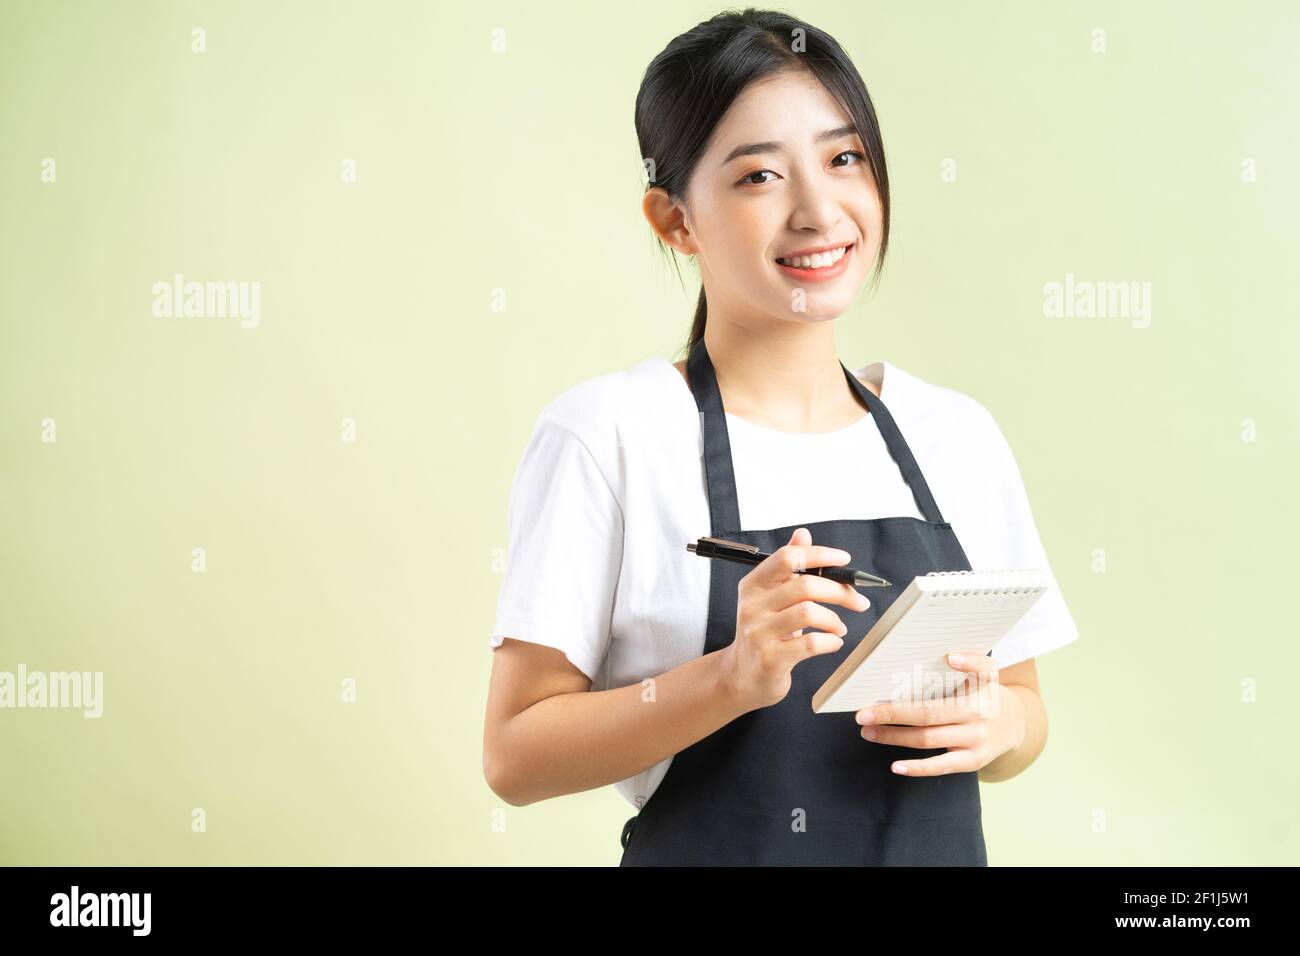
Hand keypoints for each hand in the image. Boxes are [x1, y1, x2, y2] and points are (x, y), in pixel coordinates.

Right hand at [719, 527, 871, 711]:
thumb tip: (802, 534)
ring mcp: (759, 633)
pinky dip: (830, 641)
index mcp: (753, 585)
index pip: (787, 558)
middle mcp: (752, 606)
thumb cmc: (764, 633)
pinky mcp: (770, 658)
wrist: (742, 676)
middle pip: (804, 585)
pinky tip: (833, 642)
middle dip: (840, 591)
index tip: (844, 560)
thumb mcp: (770, 597)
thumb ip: (786, 567)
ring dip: (834, 620)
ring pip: (809, 613)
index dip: (819, 555)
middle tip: (858, 601)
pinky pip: (810, 644)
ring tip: (839, 627)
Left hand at [853, 650, 1025, 775]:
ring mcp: (976, 739)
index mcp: (984, 686)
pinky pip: (941, 765)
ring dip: (894, 736)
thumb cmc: (984, 694)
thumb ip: (966, 663)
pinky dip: (917, 768)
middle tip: (863, 712)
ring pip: (929, 738)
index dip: (969, 662)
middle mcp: (980, 712)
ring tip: (868, 731)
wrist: (1014, 725)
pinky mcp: (973, 760)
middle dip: (893, 713)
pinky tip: (895, 766)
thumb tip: (937, 657)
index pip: (983, 670)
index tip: (951, 657)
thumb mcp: (983, 675)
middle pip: (931, 712)